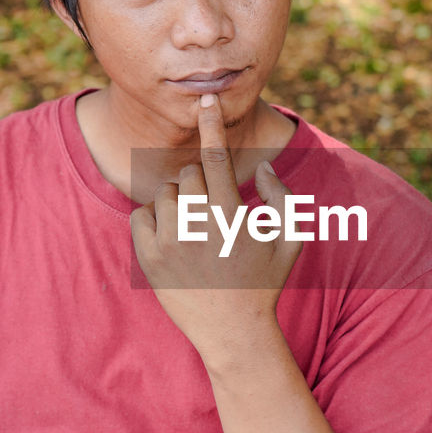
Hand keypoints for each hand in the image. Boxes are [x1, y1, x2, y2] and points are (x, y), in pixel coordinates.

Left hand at [130, 94, 301, 365]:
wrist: (233, 333)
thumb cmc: (263, 283)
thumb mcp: (290, 240)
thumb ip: (282, 198)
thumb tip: (262, 167)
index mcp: (231, 217)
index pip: (218, 159)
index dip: (212, 125)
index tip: (207, 99)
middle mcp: (198, 227)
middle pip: (189, 174)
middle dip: (200, 183)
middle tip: (213, 211)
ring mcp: (169, 243)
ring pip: (165, 194)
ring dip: (179, 201)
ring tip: (196, 229)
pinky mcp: (148, 259)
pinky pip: (141, 215)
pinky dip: (154, 219)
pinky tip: (174, 239)